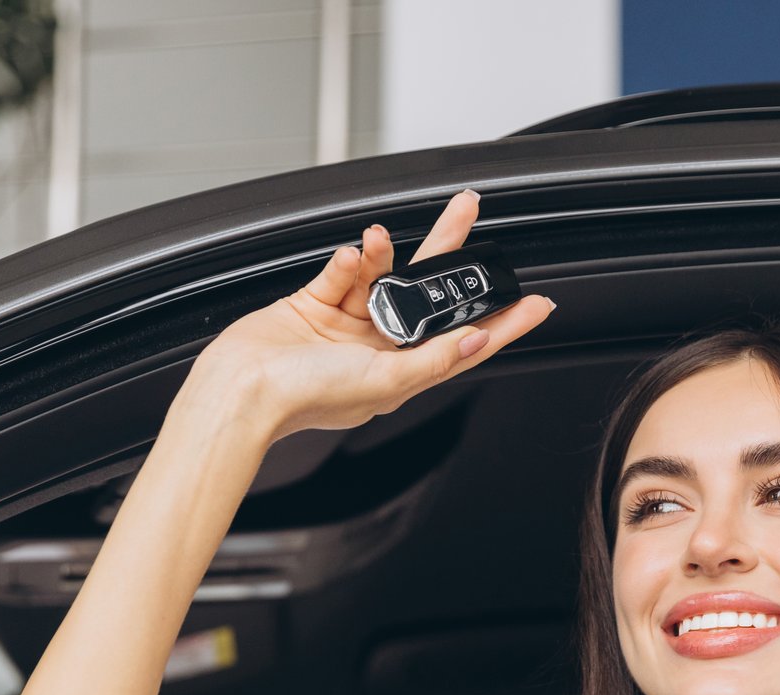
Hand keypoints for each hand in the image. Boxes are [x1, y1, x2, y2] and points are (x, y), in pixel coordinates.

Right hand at [184, 190, 555, 442]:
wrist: (242, 390)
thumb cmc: (306, 397)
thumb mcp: (385, 381)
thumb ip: (435, 358)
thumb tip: (479, 340)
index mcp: (402, 373)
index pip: (467, 343)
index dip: (504, 323)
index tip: (536, 303)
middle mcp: (378, 350)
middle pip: (426, 294)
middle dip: (446, 253)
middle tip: (466, 211)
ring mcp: (346, 327)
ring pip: (380, 276)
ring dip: (380, 257)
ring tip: (373, 243)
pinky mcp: (313, 305)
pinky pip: (341, 273)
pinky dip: (346, 264)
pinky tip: (345, 261)